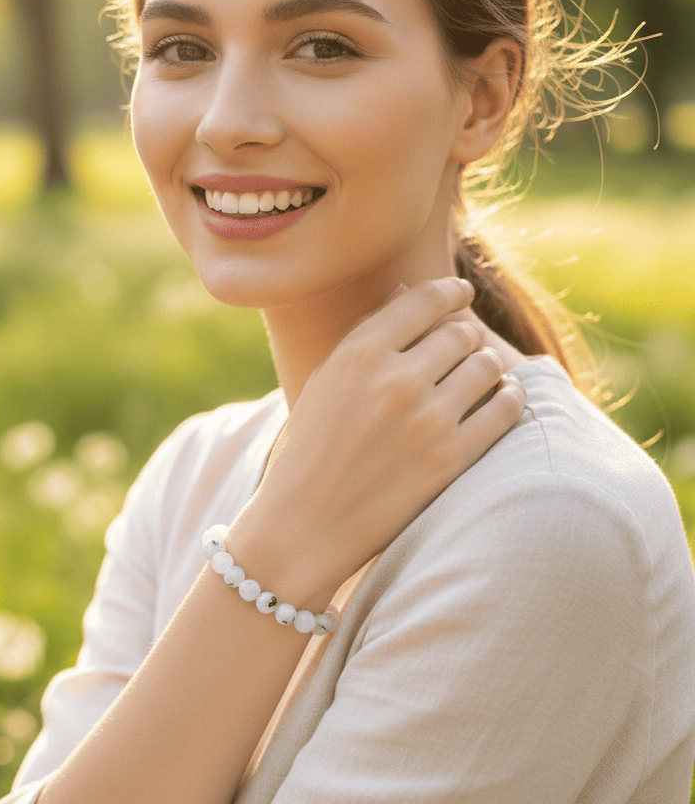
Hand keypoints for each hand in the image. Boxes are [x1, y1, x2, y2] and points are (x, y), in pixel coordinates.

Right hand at [234, 277, 526, 605]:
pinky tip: (504, 398)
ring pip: (486, 366)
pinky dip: (510, 397)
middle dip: (465, 334)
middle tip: (465, 344)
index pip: (424, 301)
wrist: (304, 524)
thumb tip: (409, 295)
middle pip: (459, 333)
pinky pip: (505, 409)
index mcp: (358, 353)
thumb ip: (368, 338)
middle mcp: (395, 379)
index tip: (461, 293)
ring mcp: (427, 420)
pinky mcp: (451, 459)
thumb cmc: (311, 446)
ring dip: (488, 364)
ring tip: (482, 373)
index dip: (450, 291)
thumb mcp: (327, 380)